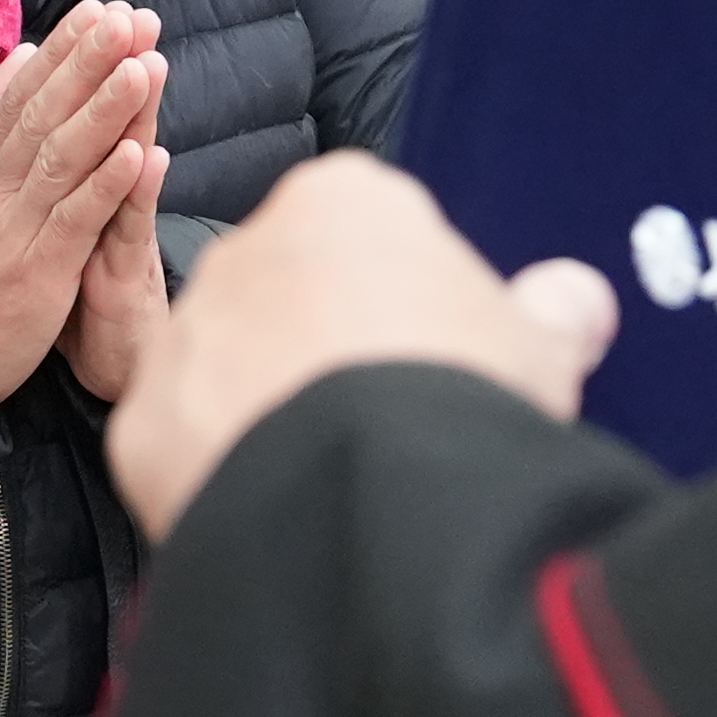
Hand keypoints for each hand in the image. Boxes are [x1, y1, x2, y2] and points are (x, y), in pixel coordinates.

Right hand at [0, 1, 165, 402]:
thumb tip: (14, 62)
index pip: (20, 95)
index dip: (60, 52)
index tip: (97, 10)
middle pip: (42, 113)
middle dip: (87, 63)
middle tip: (126, 18)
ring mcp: (14, 227)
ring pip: (61, 157)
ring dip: (104, 111)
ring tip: (141, 68)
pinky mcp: (37, 270)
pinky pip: (74, 220)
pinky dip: (105, 186)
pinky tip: (136, 154)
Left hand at [105, 158, 616, 539]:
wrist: (372, 499)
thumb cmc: (465, 398)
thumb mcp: (542, 351)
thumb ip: (553, 314)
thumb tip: (575, 302)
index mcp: (342, 203)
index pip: (367, 232)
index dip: (406, 296)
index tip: (435, 355)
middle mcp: (244, 250)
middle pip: (287, 295)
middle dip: (323, 349)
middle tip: (384, 425)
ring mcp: (185, 334)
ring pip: (227, 368)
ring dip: (266, 411)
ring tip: (333, 482)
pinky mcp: (142, 423)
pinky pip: (184, 443)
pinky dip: (222, 474)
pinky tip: (279, 512)